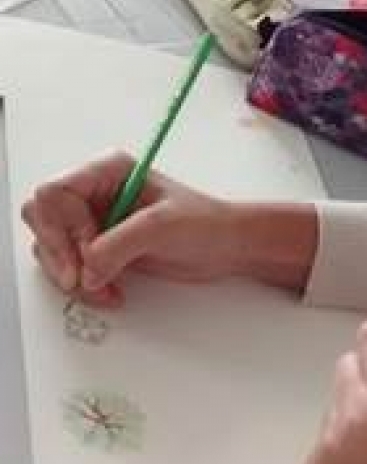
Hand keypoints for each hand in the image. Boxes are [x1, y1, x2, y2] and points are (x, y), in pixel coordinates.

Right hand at [22, 153, 245, 306]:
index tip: (86, 251)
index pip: (54, 194)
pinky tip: (111, 291)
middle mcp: (94, 194)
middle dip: (59, 253)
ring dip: (71, 275)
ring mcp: (94, 223)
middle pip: (43, 220)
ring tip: (105, 288)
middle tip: (84, 278)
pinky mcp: (100, 249)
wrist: (227, 247)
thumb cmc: (206, 223)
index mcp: (106, 172)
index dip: (63, 227)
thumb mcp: (161, 227)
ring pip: (51, 248)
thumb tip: (86, 269)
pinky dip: (83, 286)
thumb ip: (117, 245)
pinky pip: (69, 268)